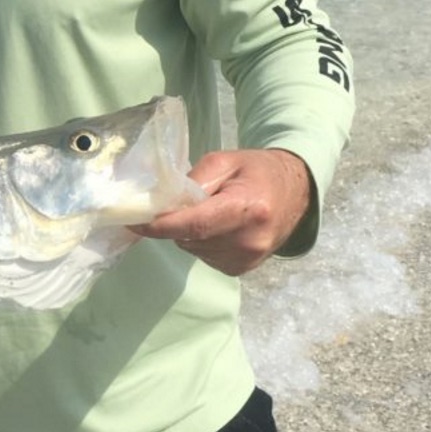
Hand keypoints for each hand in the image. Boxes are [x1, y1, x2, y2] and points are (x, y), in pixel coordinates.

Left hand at [130, 148, 311, 275]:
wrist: (295, 192)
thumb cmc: (256, 171)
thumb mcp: (225, 161)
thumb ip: (195, 179)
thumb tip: (164, 201)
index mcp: (247, 208)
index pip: (196, 224)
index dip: (162, 225)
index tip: (135, 223)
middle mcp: (249, 240)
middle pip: (191, 238)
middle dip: (174, 222)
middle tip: (177, 202)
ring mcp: (248, 260)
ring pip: (194, 249)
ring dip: (188, 233)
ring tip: (206, 211)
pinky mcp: (242, 269)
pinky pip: (204, 257)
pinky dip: (200, 242)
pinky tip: (215, 226)